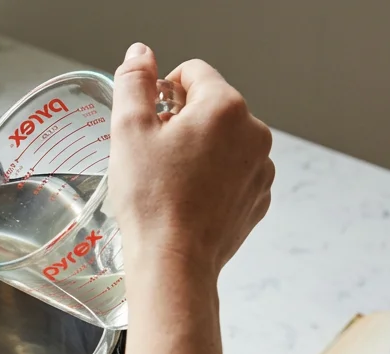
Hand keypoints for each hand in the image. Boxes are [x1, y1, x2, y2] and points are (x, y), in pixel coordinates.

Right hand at [108, 43, 269, 353]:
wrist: (174, 263)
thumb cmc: (151, 201)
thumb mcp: (128, 131)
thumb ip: (134, 83)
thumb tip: (140, 55)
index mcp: (225, 107)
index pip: (193, 73)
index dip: (163, 91)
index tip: (148, 121)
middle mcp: (254, 132)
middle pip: (211, 106)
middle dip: (182, 122)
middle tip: (153, 156)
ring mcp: (260, 168)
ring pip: (224, 141)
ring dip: (199, 151)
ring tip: (169, 182)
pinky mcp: (258, 198)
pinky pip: (233, 174)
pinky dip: (212, 179)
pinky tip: (186, 200)